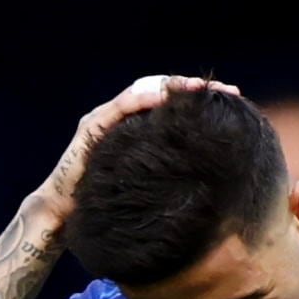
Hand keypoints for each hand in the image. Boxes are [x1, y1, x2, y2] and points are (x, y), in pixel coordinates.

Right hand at [38, 73, 234, 217]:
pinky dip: (143, 100)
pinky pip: (120, 107)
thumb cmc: (108, 201)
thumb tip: (217, 179)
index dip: (200, 98)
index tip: (234, 101)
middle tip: (229, 92)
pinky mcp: (92, 126)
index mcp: (136, 125)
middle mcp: (120, 114)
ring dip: (173, 87)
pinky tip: (164, 98)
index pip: (171, 102)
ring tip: (201, 88)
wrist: (64, 212)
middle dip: (194, 88)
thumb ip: (171, 170)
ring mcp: (105, 117)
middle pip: (161, 89)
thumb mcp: (150, 182)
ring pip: (143, 90)